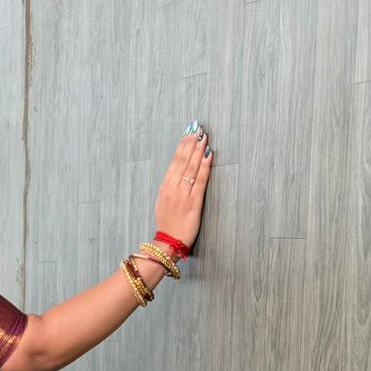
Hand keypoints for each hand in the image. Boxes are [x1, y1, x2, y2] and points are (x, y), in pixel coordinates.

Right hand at [154, 124, 212, 250]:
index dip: (182, 145)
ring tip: (204, 136)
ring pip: (191, 167)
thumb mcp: (162, 202)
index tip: (188, 132)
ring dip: (198, 150)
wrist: (168, 242)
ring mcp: (183, 194)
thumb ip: (169, 187)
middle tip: (197, 128)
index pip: (175, 161)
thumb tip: (177, 173)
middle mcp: (173, 187)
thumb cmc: (166, 224)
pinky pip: (200, 180)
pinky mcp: (194, 202)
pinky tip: (209, 154)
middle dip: (191, 142)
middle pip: (183, 160)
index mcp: (165, 186)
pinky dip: (204, 166)